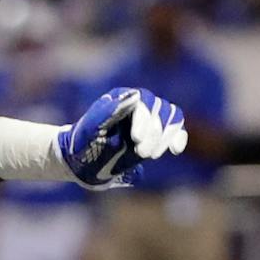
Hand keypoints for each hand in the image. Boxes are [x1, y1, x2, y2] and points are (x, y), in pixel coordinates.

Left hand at [60, 88, 186, 188]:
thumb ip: (107, 111)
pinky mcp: (156, 134)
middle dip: (153, 133)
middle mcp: (137, 104)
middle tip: (140, 153)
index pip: (144, 100)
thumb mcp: (89, 130)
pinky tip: (175, 150)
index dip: (144, 119)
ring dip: (165, 137)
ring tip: (148, 155)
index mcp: (121, 98)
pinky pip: (176, 129)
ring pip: (171, 117)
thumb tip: (134, 95)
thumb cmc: (82, 146)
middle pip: (160, 110)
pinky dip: (178, 138)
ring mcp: (148, 118)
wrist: (81, 164)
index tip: (136, 139)